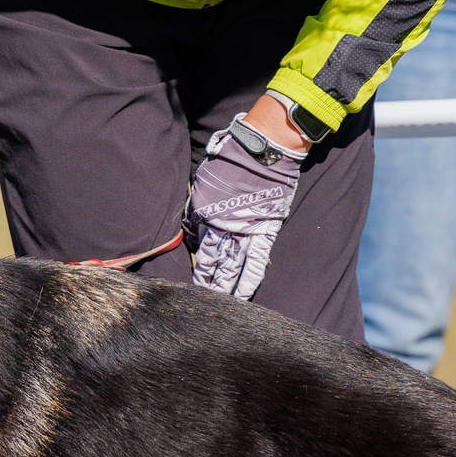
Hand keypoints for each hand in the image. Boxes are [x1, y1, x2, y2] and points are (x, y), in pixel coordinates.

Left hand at [185, 117, 303, 299]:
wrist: (261, 152)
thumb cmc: (230, 160)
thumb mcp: (204, 182)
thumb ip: (198, 207)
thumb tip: (193, 228)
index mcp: (205, 214)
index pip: (197, 247)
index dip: (195, 266)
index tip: (191, 281)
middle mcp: (222, 227)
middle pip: (212, 261)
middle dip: (206, 282)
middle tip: (201, 301)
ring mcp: (244, 231)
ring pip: (231, 266)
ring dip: (225, 287)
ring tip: (220, 305)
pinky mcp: (264, 232)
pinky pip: (256, 261)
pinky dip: (249, 280)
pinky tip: (243, 296)